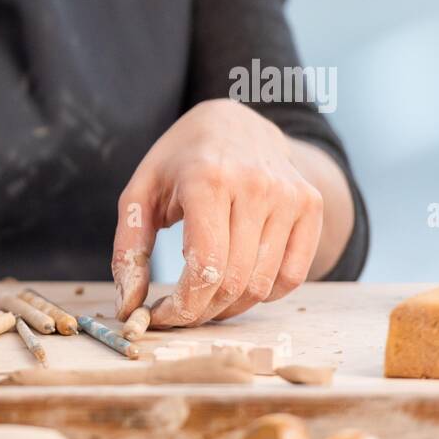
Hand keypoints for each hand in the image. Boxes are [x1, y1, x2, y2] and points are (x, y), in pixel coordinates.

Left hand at [112, 99, 324, 327]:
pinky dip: (264, 294)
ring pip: (262, 285)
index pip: (205, 266)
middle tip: (179, 313)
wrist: (234, 122)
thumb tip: (128, 306)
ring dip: (229, 307)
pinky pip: (293, 276)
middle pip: (233, 281)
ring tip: (204, 299)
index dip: (182, 305)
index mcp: (207, 180)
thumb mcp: (140, 195)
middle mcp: (255, 186)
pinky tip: (237, 285)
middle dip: (200, 312)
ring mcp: (289, 195)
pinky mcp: (311, 205)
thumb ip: (128, 251)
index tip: (161, 316)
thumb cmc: (179, 163)